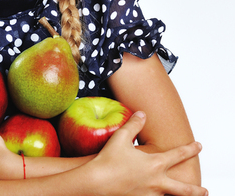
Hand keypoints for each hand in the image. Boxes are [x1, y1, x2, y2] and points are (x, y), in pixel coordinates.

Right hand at [84, 112, 207, 195]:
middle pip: (184, 189)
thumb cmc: (108, 159)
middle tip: (205, 190)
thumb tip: (142, 113)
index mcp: (155, 164)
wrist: (97, 182)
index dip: (191, 149)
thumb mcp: (121, 137)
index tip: (199, 146)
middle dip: (196, 190)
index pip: (179, 155)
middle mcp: (157, 182)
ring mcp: (150, 195)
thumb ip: (134, 124)